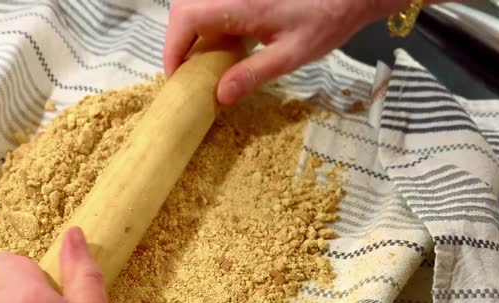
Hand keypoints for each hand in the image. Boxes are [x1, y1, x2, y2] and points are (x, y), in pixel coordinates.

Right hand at [164, 0, 428, 104]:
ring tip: (203, 62)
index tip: (176, 75)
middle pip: (184, 8)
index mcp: (240, 4)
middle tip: (187, 72)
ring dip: (192, 30)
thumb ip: (252, 74)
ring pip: (196, 3)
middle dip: (178, 41)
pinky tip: (224, 44)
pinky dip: (209, 22)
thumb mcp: (291, 55)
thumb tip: (219, 96)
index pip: (185, 18)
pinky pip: (214, 3)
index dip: (172, 48)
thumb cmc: (326, 19)